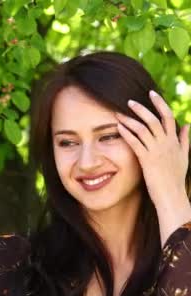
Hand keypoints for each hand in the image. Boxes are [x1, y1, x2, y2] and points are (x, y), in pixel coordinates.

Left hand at [116, 90, 190, 239]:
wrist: (172, 196)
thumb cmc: (175, 178)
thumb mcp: (184, 157)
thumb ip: (185, 140)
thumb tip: (187, 125)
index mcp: (175, 141)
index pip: (169, 116)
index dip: (160, 103)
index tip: (151, 93)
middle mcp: (167, 144)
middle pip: (155, 119)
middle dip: (142, 108)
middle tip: (129, 101)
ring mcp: (157, 151)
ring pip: (144, 130)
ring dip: (130, 120)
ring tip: (118, 114)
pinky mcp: (147, 160)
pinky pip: (136, 143)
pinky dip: (127, 134)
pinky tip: (118, 128)